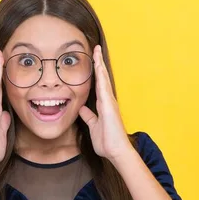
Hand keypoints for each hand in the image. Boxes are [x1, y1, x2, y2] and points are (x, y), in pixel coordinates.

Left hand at [78, 45, 132, 161]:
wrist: (116, 151)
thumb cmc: (107, 141)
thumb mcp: (93, 126)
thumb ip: (88, 117)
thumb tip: (82, 109)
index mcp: (103, 105)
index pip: (98, 84)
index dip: (95, 72)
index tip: (92, 60)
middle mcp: (107, 100)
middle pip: (101, 78)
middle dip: (98, 63)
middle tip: (95, 48)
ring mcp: (109, 101)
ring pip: (103, 79)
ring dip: (99, 64)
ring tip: (96, 50)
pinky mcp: (108, 105)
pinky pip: (103, 86)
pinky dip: (100, 75)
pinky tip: (98, 65)